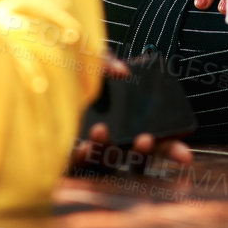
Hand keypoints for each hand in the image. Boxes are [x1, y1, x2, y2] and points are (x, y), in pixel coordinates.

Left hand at [70, 54, 193, 171]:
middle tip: (145, 139)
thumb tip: (123, 73)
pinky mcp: (67, 157)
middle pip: (138, 160)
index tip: (186, 156)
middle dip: (145, 154)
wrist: (41, 72)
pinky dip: (82, 158)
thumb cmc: (73, 71)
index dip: (173, 152)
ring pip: (108, 165)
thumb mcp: (92, 60)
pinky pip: (77, 167)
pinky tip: (82, 146)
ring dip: (109, 153)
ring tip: (102, 131)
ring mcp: (92, 152)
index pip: (158, 144)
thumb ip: (107, 61)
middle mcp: (114, 142)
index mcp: (130, 125)